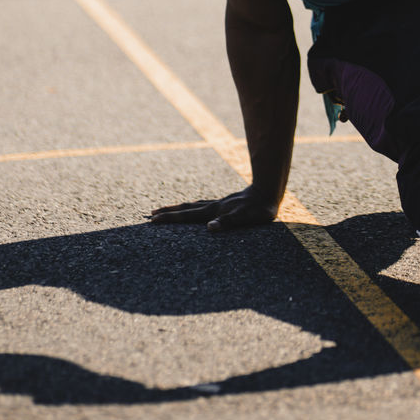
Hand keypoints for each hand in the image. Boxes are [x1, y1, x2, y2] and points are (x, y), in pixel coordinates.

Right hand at [150, 184, 277, 231]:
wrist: (268, 191)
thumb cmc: (259, 209)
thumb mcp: (246, 218)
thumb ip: (228, 222)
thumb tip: (209, 228)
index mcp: (214, 211)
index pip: (187, 215)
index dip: (170, 218)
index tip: (154, 219)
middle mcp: (213, 206)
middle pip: (186, 209)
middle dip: (168, 212)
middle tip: (151, 215)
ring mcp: (219, 204)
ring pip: (193, 206)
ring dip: (179, 209)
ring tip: (166, 211)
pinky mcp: (225, 204)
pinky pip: (203, 206)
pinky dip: (193, 208)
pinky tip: (195, 210)